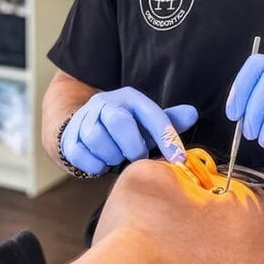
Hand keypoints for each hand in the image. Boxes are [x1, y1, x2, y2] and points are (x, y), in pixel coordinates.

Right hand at [61, 87, 197, 175]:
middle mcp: (105, 104)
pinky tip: (102, 163)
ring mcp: (85, 120)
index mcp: (130, 98)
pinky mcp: (70, 138)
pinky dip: (95, 165)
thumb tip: (193, 113)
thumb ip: (169, 121)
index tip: (178, 159)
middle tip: (137, 156)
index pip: (152, 115)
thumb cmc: (126, 127)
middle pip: (119, 122)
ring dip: (112, 156)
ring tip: (118, 157)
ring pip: (97, 139)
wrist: (85, 126)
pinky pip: (81, 154)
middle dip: (132, 146)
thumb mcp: (147, 121)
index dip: (167, 138)